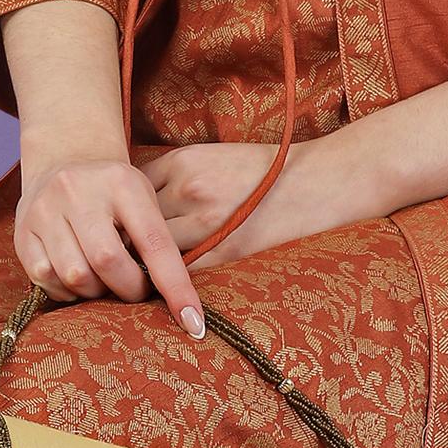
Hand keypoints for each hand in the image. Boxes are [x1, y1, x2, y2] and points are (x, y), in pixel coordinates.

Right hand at [16, 153, 204, 335]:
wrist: (65, 160)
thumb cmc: (115, 191)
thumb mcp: (143, 199)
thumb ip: (155, 242)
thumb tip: (176, 300)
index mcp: (122, 183)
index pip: (154, 242)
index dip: (175, 287)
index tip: (194, 322)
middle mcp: (78, 191)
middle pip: (108, 262)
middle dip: (128, 289)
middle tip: (134, 289)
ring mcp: (45, 210)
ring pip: (75, 276)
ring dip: (95, 291)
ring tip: (102, 279)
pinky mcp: (23, 231)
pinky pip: (45, 278)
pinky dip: (66, 290)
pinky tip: (75, 277)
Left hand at [137, 135, 376, 266]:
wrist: (326, 180)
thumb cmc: (272, 172)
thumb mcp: (217, 159)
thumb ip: (179, 179)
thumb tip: (141, 207)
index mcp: (183, 160)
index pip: (131, 192)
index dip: (127, 215)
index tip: (126, 230)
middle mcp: (188, 187)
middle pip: (134, 223)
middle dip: (127, 243)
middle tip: (122, 263)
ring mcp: (206, 220)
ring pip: (152, 252)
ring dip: (145, 267)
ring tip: (141, 282)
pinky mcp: (226, 251)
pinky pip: (182, 273)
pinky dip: (172, 283)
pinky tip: (173, 289)